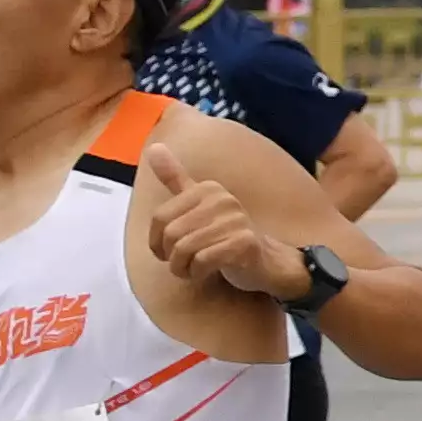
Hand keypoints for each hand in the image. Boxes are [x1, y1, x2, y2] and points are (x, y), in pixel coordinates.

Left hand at [142, 141, 305, 300]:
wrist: (268, 262)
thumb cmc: (226, 236)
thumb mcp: (199, 205)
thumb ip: (175, 178)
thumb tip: (153, 147)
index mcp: (208, 189)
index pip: (160, 217)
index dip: (157, 241)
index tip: (169, 250)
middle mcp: (223, 200)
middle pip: (171, 234)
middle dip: (171, 257)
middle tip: (184, 263)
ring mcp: (235, 221)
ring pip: (184, 249)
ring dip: (184, 268)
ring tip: (194, 269)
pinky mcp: (244, 243)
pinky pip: (203, 260)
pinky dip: (198, 273)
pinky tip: (207, 273)